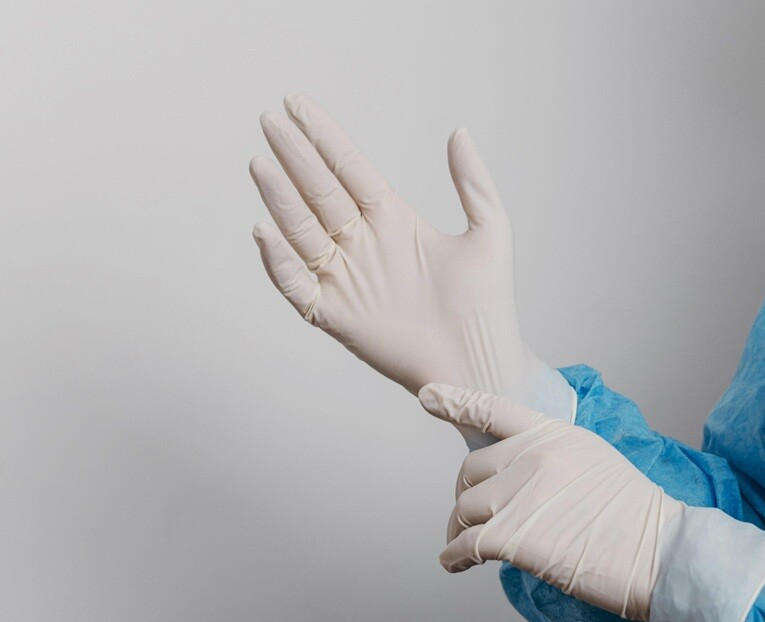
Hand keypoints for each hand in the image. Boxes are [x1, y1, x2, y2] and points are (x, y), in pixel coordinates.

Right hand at [248, 94, 572, 424]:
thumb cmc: (488, 304)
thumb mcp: (489, 232)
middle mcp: (364, 244)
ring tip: (262, 163)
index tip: (297, 104)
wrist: (481, 361)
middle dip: (295, 156)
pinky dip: (279, 262)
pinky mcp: (337, 316)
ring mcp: (347, 278)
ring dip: (281, 198)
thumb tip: (460, 132)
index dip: (323, 137)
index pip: (349, 169)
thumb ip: (473, 182)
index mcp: (393, 220)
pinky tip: (266, 232)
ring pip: (302, 230)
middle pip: (319, 192)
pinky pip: (298, 285)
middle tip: (271, 121)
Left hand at [419, 383, 684, 620]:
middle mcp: (534, 457)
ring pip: (465, 508)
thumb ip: (554, 457)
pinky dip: (454, 556)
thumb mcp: (596, 462)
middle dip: (466, 494)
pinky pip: (465, 543)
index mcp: (555, 434)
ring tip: (465, 546)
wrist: (659, 552)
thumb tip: (519, 479)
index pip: (495, 410)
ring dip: (460, 529)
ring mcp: (521, 495)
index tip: (429, 395)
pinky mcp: (513, 536)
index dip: (458, 402)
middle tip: (471, 516)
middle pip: (470, 470)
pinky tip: (455, 563)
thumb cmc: (637, 517)